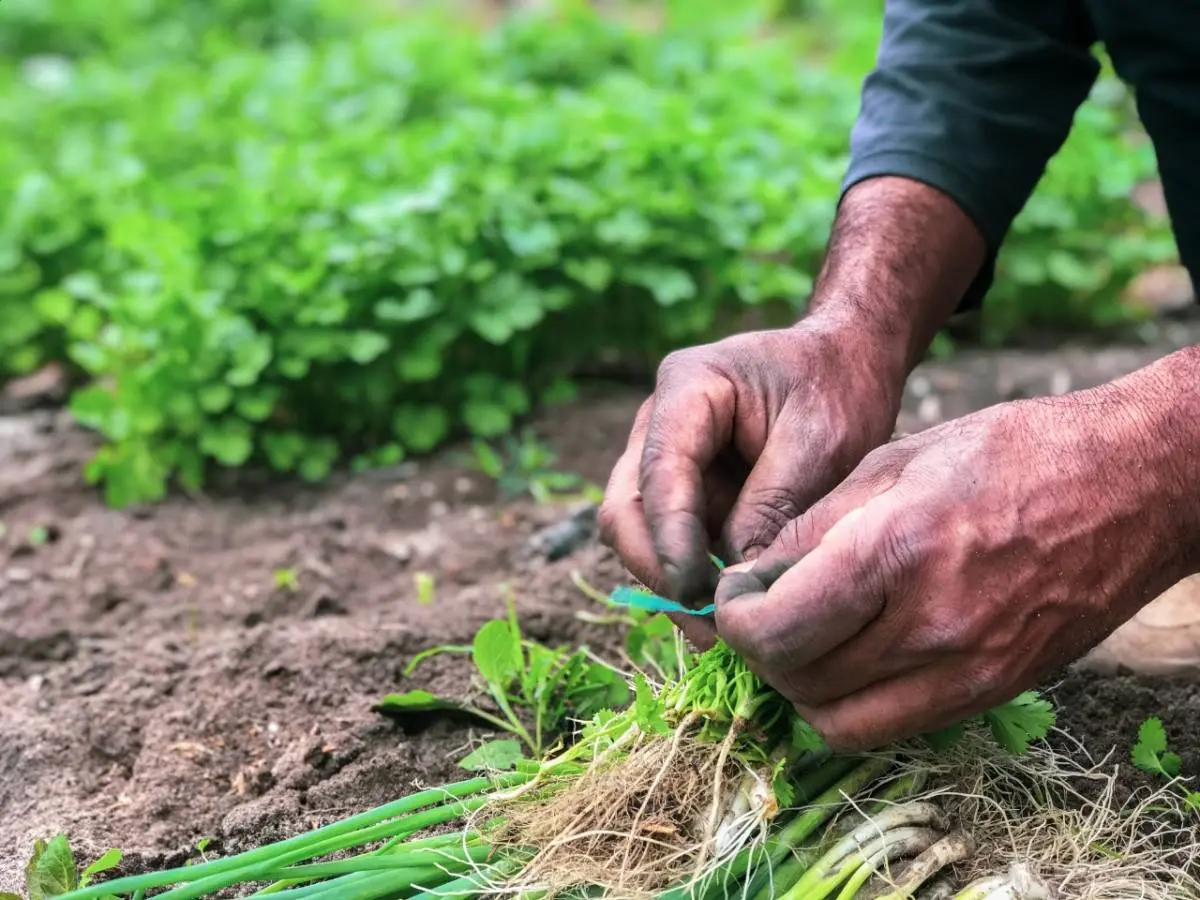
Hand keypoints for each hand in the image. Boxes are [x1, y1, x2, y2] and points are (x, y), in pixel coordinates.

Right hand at [598, 318, 904, 645]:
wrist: (846, 363)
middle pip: (626, 509)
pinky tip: (727, 612)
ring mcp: (663, 459)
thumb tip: (733, 580)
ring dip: (671, 582)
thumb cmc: (837, 388)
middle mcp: (658, 424)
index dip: (671, 538)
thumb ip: (773, 504)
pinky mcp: (682, 492)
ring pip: (638, 534)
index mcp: (687, 388)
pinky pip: (669, 543)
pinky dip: (691, 579)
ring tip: (721, 631)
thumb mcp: (821, 441)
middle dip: (659, 570)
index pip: (658, 473)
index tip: (701, 593)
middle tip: (710, 625)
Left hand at [714, 390, 1189, 750]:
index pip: (778, 628)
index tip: (735, 592)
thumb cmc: (1011, 452)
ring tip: (800, 634)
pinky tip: (848, 656)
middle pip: (798, 679)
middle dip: (758, 648)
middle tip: (759, 610)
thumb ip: (816, 524)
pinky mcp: (992, 692)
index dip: (734, 618)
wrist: (1130, 486)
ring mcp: (968, 669)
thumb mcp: (896, 459)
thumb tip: (755, 574)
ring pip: (836, 720)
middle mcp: (931, 624)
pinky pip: (891, 728)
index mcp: (898, 550)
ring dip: (799, 683)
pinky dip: (849, 704)